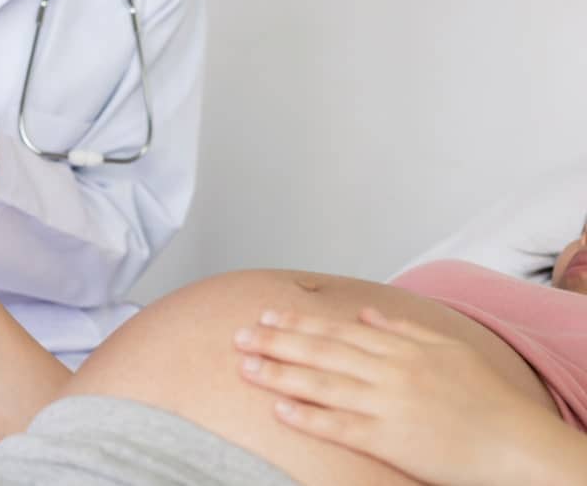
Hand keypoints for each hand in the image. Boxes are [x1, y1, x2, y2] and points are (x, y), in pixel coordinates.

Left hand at [233, 308, 562, 485]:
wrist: (515, 443)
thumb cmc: (484, 396)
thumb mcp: (447, 349)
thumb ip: (403, 328)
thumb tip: (366, 313)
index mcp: (402, 348)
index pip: (337, 330)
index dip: (298, 322)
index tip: (265, 314)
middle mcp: (391, 371)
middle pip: (322, 352)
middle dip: (277, 342)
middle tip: (239, 335)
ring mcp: (389, 405)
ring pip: (324, 385)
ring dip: (282, 375)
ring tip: (247, 368)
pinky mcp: (390, 441)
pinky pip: (342, 428)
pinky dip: (310, 418)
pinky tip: (279, 411)